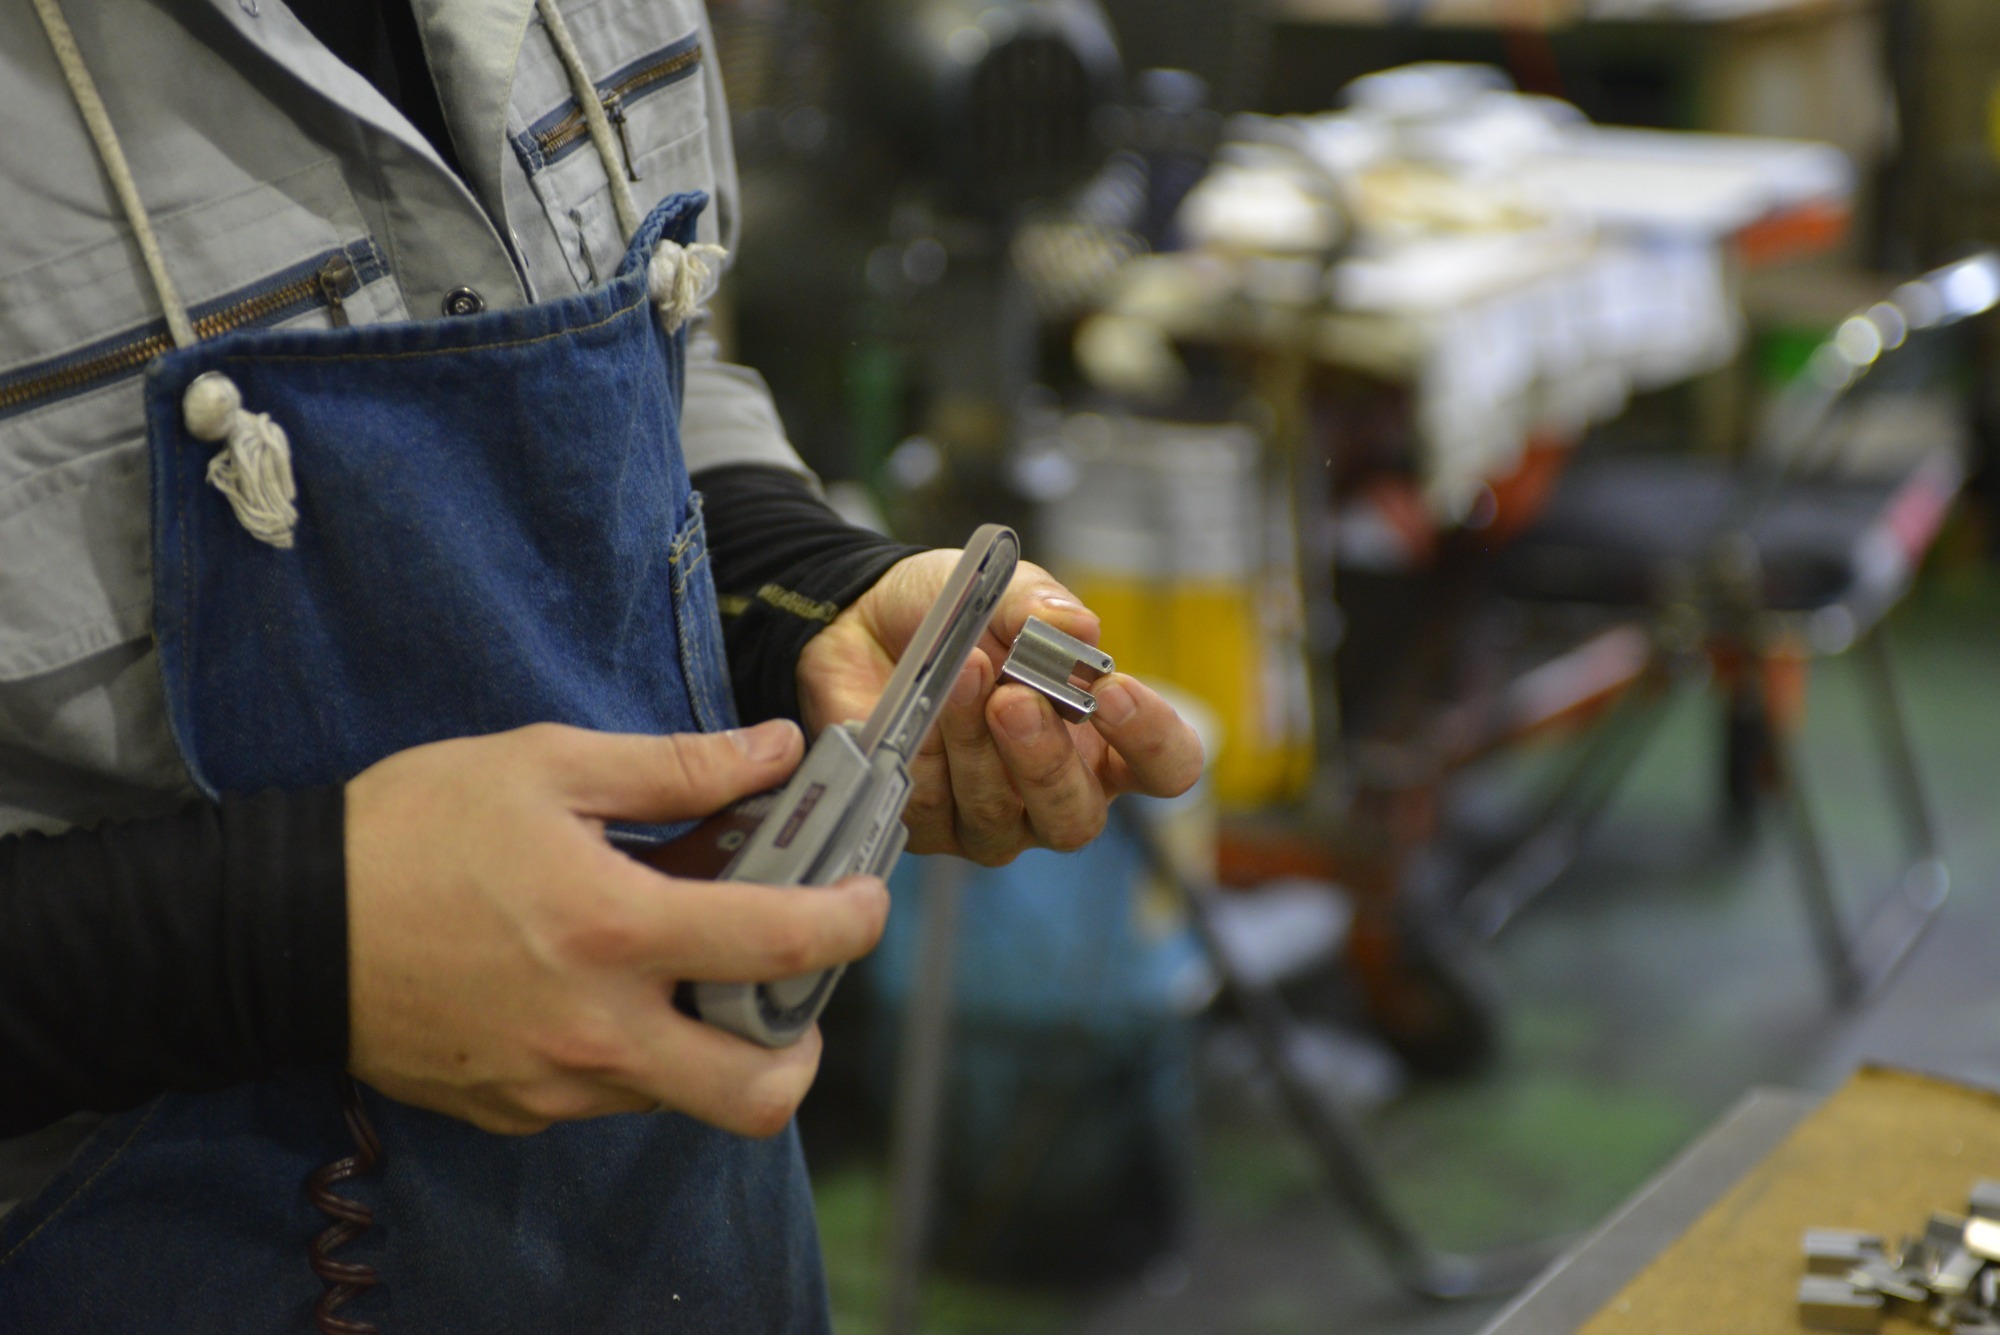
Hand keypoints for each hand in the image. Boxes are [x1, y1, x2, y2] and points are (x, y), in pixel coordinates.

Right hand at [343, 720, 888, 1136]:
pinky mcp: (517, 1114)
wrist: (280, 929)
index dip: (851, 921)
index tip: (868, 897)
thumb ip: (677, 767)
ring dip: (713, 1040)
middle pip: (759, 1093)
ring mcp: (556, 1088)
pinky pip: (611, 1097)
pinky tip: (603, 986)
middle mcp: (598, 1032)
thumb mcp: (548, 765)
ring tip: (685, 965)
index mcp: (615, 930)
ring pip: (684, 1095)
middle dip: (805, 1046)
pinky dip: (636, 1051)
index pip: (781, 945)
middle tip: (788, 982)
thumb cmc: (411, 830)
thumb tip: (774, 749)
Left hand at [797, 551, 1204, 865]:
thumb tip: (1079, 631)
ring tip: (959, 674)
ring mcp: (991, 821)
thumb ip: (1040, 608)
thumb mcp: (1002, 590)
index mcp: (1104, 741)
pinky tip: (916, 707)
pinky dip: (924, 751)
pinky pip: (929, 808)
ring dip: (975, 743)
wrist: (862, 620)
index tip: (1113, 692)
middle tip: (1014, 699)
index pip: (1164, 766)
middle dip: (1045, 759)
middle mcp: (1055, 793)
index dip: (1151, 740)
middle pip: (1077, 817)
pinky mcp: (926, 827)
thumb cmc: (956, 615)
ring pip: (996, 814)